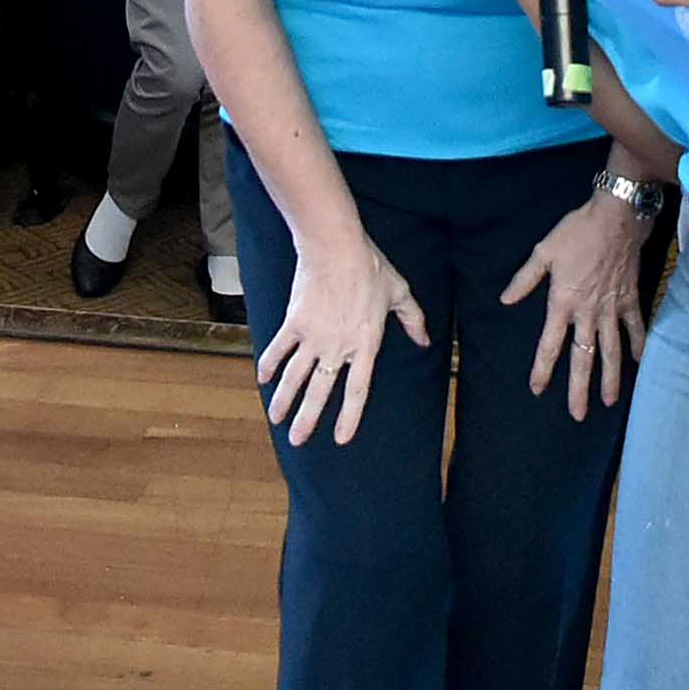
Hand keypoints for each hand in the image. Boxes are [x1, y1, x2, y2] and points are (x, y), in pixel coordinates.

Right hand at [256, 234, 434, 445]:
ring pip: (295, 376)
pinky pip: (279, 349)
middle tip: (297, 441)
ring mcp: (313, 337)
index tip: (340, 439)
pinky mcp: (294, 322)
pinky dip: (269, 364)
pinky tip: (262, 380)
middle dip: (307, 419)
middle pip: (320, 391)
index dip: (349, 417)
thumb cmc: (371, 268)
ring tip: (276, 419)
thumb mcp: (400, 293)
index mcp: (365, 345)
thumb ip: (414, 320)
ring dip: (284, 399)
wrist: (337, 248)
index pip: (357, 390)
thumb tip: (425, 340)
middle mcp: (338, 348)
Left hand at [507, 187, 654, 417]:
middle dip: (579, 388)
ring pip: (611, 351)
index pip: (549, 344)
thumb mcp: (543, 252)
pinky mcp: (630, 300)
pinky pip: (636, 329)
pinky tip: (639, 364)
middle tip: (577, 414)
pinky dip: (639, 346)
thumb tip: (505, 300)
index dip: (543, 369)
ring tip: (609, 401)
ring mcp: (611, 309)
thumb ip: (524, 280)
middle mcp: (587, 313)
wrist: (615, 218)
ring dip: (610, 377)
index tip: (537, 389)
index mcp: (562, 303)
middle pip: (583, 357)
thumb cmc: (576, 232)